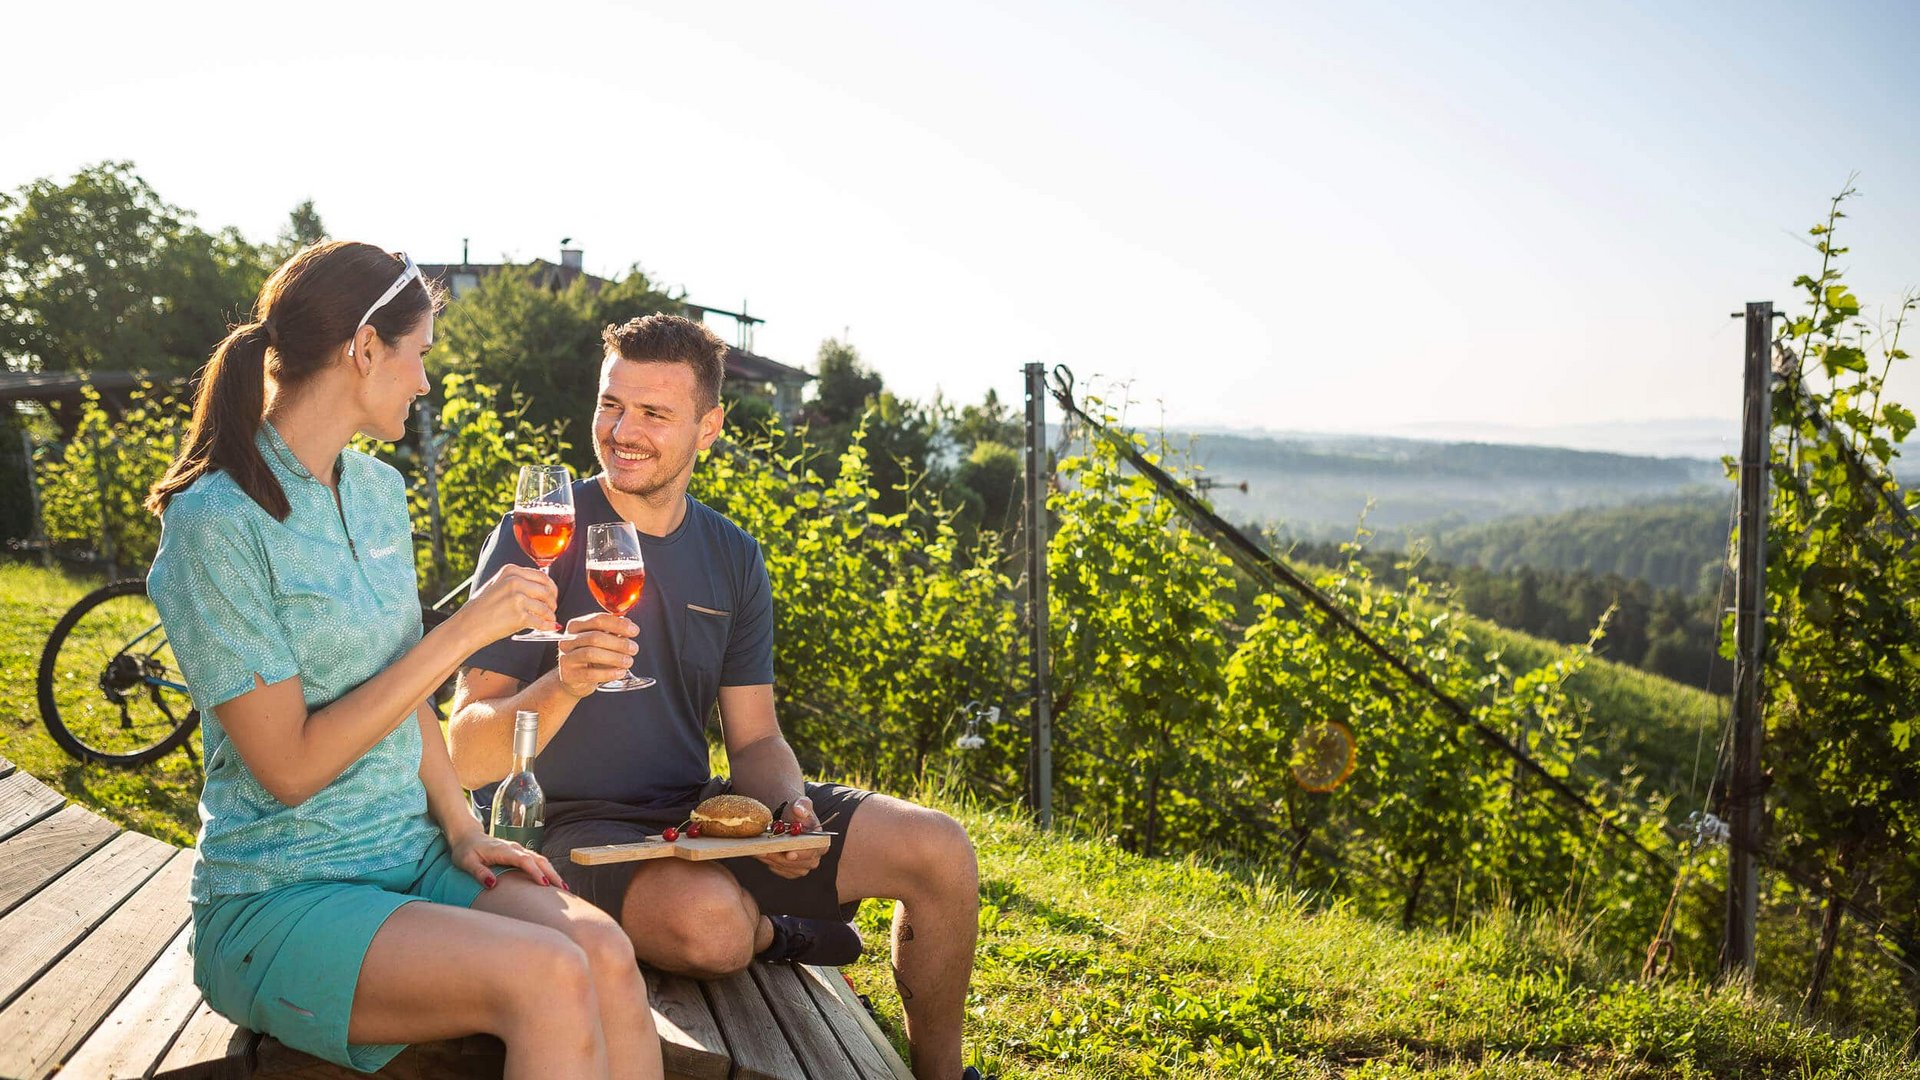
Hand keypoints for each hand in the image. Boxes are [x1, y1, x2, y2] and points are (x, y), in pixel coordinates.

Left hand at [449, 827, 567, 890]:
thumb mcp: (466, 862)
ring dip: (552, 872)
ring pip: (540, 859)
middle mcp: (514, 848)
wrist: (467, 836)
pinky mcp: (519, 854)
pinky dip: (547, 870)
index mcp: (503, 850)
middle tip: (563, 889)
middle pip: (538, 859)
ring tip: (563, 887)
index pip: (524, 860)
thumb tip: (493, 884)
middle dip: (552, 873)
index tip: (544, 884)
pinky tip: (552, 881)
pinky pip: (537, 860)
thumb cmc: (465, 850)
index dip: (535, 872)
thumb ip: (479, 872)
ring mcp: (518, 850)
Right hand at [459, 564, 558, 643]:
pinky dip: (547, 626)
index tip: (552, 595)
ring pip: (546, 607)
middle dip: (552, 601)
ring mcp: (517, 599)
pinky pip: (541, 621)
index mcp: (510, 571)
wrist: (467, 626)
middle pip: (547, 590)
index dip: (551, 588)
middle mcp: (515, 582)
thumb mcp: (497, 584)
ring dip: (550, 615)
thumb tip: (542, 587)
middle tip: (552, 609)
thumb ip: (517, 581)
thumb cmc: (481, 608)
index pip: (542, 576)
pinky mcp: (519, 616)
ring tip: (548, 619)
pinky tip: (548, 627)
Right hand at [554, 612, 638, 696]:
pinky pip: (590, 674)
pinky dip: (608, 673)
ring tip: (628, 661)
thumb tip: (628, 623)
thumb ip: (612, 631)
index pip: (598, 619)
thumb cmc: (589, 657)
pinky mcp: (568, 675)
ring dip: (615, 657)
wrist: (573, 680)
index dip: (619, 624)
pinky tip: (620, 672)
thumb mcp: (599, 641)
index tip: (634, 631)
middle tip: (634, 648)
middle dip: (619, 643)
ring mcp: (565, 657)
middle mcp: (567, 640)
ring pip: (591, 654)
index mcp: (576, 626)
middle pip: (595, 637)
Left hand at [755, 795, 824, 878]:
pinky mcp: (789, 871)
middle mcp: (813, 858)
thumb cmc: (796, 813)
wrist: (787, 822)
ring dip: (770, 858)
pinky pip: (778, 869)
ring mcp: (801, 866)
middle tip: (764, 849)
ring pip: (785, 866)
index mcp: (820, 842)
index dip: (801, 853)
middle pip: (797, 863)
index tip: (789, 853)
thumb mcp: (800, 804)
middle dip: (779, 857)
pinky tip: (760, 853)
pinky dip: (768, 862)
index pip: (813, 851)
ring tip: (757, 849)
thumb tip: (799, 810)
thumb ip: (802, 805)